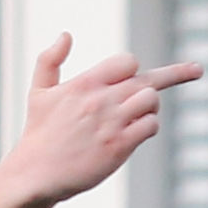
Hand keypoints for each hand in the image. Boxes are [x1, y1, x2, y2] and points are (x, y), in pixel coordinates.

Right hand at [0, 37, 200, 205]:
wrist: (38, 172)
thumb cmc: (40, 132)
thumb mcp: (39, 91)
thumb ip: (49, 60)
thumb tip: (65, 35)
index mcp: (85, 83)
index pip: (127, 62)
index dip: (132, 69)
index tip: (130, 77)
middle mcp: (101, 100)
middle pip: (147, 81)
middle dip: (157, 84)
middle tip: (168, 84)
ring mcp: (112, 123)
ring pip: (152, 101)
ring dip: (151, 107)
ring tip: (139, 114)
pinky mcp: (120, 146)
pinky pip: (150, 126)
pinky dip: (150, 126)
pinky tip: (137, 132)